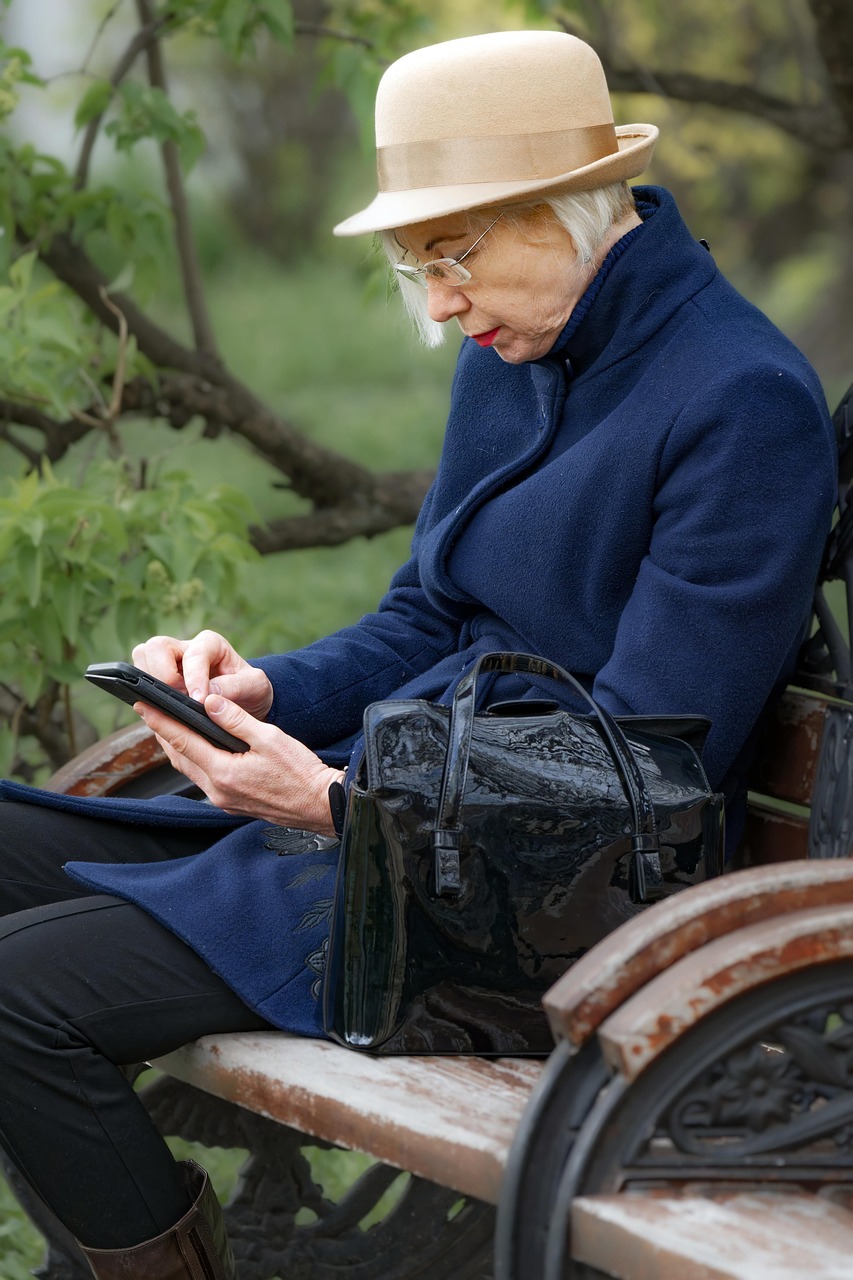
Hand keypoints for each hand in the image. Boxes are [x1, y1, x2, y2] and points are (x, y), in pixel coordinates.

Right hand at [132, 630, 273, 720]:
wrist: (247, 700)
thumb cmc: (251, 689)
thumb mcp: (255, 686)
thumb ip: (236, 686)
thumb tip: (210, 693)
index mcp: (210, 644)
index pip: (193, 655)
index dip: (193, 678)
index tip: (199, 700)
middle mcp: (185, 648)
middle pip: (155, 647)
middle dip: (162, 674)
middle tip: (177, 698)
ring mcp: (169, 663)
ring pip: (142, 658)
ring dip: (150, 682)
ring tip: (171, 704)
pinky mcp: (160, 679)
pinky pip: (142, 680)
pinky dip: (147, 694)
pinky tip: (164, 711)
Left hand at [135, 693, 343, 834]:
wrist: (319, 805)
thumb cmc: (300, 772)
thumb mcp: (270, 738)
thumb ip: (237, 720)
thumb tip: (209, 701)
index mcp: (224, 772)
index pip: (183, 741)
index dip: (160, 721)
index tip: (142, 704)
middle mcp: (217, 790)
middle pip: (179, 757)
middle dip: (162, 732)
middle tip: (148, 710)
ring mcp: (223, 799)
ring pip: (188, 768)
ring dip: (175, 746)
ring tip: (165, 724)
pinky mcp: (230, 802)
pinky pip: (202, 777)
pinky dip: (192, 758)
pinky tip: (194, 747)